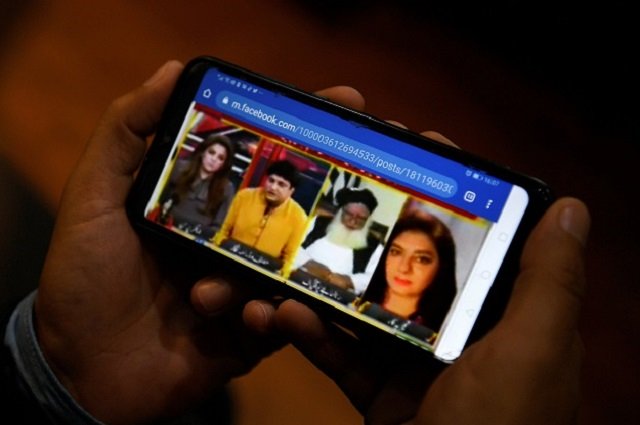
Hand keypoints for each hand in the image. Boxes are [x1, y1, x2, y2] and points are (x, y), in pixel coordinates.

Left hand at [33, 60, 366, 423]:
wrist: (83, 373)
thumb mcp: (94, 196)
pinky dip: (279, 317)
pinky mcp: (253, 332)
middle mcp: (229, 240)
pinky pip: (285, 320)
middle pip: (291, 208)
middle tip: (364, 171)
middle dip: (329, 191)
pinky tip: (253, 315)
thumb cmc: (84, 278)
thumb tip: (174, 70)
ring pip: (291, 268)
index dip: (301, 128)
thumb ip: (126, 133)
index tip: (346, 101)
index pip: (259, 158)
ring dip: (283, 269)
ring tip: (241, 277)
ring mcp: (245, 286)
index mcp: (203, 204)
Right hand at [271, 193, 588, 422]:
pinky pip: (344, 358)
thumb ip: (549, 282)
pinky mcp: (381, 396)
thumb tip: (571, 206)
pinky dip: (314, 338)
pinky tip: (283, 315)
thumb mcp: (533, 351)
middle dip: (382, 230)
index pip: (483, 243)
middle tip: (345, 187)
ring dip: (331, 288)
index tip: (417, 152)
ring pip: (370, 313)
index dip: (453, 197)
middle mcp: (465, 339)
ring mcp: (419, 369)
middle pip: (419, 270)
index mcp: (510, 321)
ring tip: (295, 258)